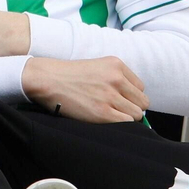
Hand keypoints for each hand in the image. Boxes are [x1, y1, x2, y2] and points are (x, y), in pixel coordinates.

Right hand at [22, 56, 148, 122]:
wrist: (46, 79)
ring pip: (136, 114)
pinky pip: (126, 123)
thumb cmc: (69, 75)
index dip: (130, 95)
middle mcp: (116, 79)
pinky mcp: (103, 112)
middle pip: (142, 102)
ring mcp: (110, 96)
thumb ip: (116, 78)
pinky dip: (120, 124)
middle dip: (131, 107)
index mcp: (116, 65)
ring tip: (109, 114)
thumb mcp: (97, 67)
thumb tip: (133, 101)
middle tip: (116, 109)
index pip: (140, 87)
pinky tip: (106, 119)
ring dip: (125, 117)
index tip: (119, 99)